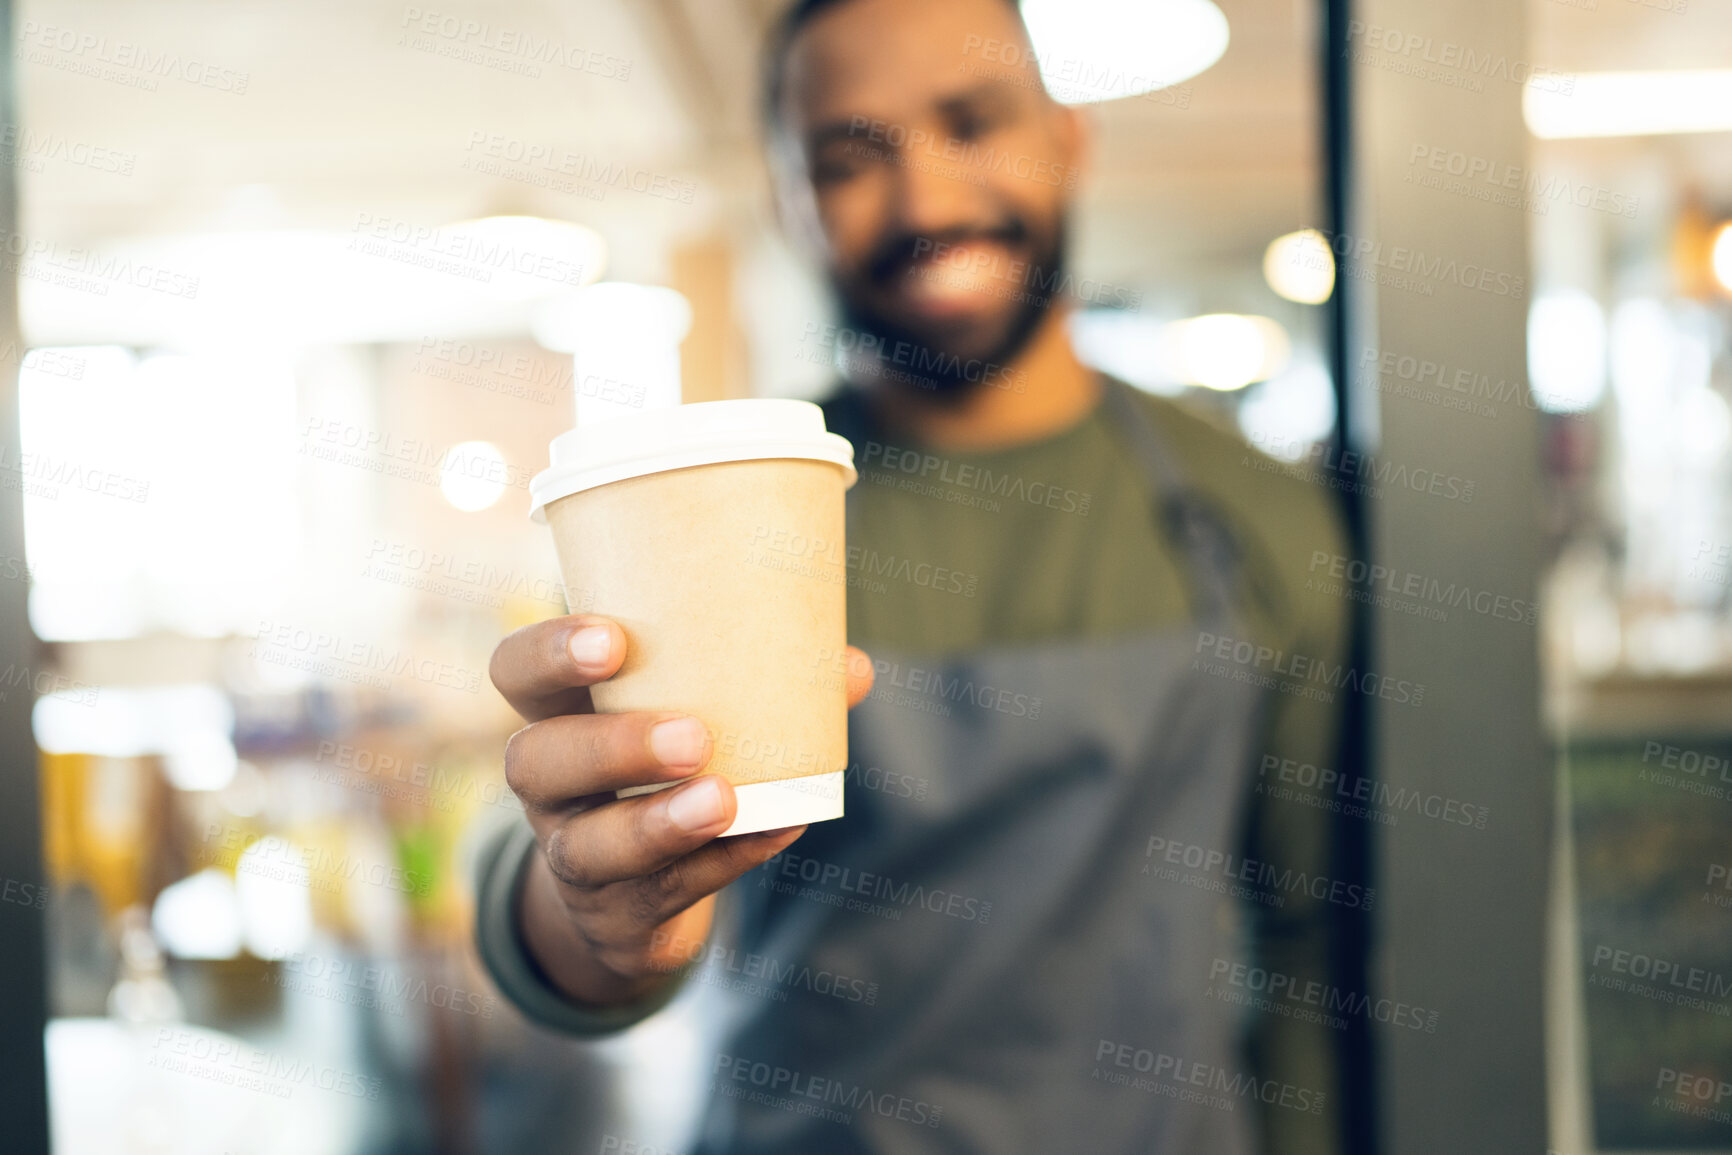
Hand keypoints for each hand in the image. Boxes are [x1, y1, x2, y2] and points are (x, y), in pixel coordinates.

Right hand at [489, 614, 873, 1009]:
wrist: (630, 898)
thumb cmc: (663, 771)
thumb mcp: (690, 718)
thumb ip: (765, 685)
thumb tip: (854, 666)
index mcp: (557, 713)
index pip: (515, 673)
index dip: (547, 655)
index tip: (612, 640)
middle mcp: (549, 787)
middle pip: (536, 763)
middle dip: (610, 747)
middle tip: (693, 736)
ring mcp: (575, 856)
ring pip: (590, 848)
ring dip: (659, 824)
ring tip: (725, 799)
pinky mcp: (618, 914)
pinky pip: (665, 893)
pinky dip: (726, 861)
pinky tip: (777, 832)